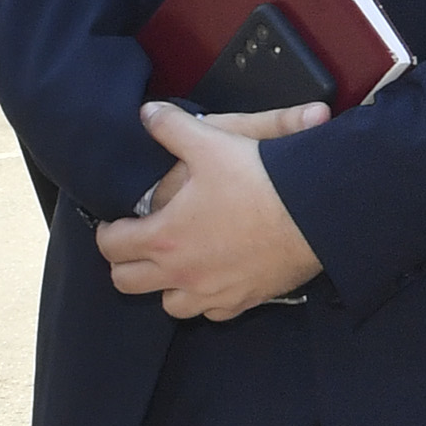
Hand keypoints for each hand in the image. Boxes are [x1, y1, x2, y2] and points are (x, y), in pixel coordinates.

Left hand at [94, 101, 326, 319]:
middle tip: (140, 243)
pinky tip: (218, 279)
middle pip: (128, 282)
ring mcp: (212, 292)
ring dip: (166, 286)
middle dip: (126, 262)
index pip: (112, 245)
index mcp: (164, 237)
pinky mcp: (243, 300)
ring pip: (169, 304)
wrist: (317, 213)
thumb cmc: (261, 181)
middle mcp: (181, 273)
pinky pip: (212, 312)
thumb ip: (172, 127)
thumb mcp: (213, 142)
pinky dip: (208, 299)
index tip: (117, 222)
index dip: (108, 231)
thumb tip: (147, 113)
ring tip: (179, 265)